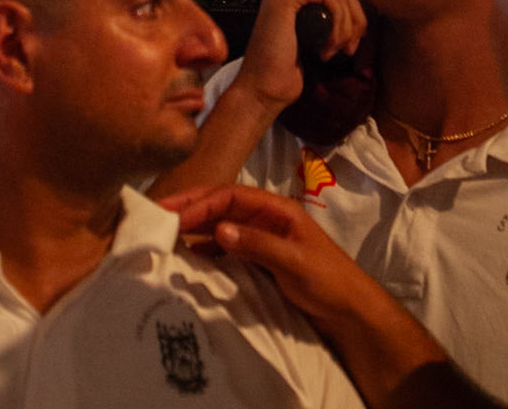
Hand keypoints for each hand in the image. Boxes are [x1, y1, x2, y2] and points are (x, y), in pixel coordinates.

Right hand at [164, 186, 365, 324]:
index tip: (172, 213)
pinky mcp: (260, 259)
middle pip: (222, 205)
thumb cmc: (328, 280)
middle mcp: (266, 218)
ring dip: (196, 226)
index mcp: (276, 208)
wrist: (349, 311)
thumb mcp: (294, 261)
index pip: (230, 196)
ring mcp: (262, 238)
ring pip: (222, 224)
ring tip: (167, 233)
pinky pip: (227, 247)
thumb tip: (218, 229)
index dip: (200, 202)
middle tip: (157, 212)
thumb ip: (257, 244)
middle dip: (191, 207)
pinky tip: (191, 254)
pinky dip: (207, 248)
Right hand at [237, 0, 367, 115]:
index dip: (353, 13)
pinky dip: (338, 24)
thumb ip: (327, 18)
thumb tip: (357, 10)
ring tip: (335, 51)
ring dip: (346, 25)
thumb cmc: (286, 72)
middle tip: (349, 49)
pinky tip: (326, 49)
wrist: (263, 92)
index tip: (352, 44)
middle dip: (355, 17)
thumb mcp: (314, 38)